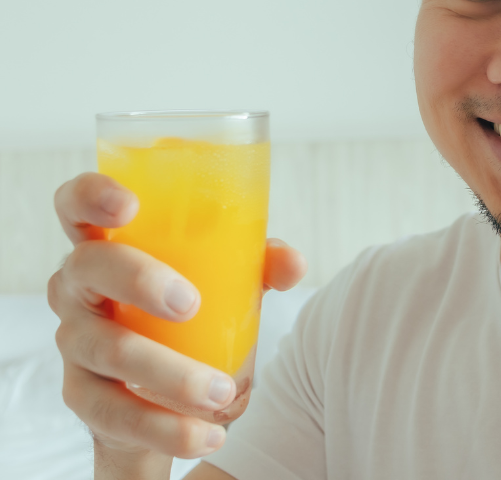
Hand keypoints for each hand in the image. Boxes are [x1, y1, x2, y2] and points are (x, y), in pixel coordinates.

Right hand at [48, 172, 306, 462]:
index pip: (76, 205)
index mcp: (109, 244)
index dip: (92, 196)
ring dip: (168, 373)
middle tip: (190, 303)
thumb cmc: (189, 308)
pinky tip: (207, 434)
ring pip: (107, 349)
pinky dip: (165, 428)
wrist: (159, 395)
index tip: (129, 205)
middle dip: (139, 280)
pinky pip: (115, 413)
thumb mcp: (224, 279)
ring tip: (221, 391)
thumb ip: (258, 263)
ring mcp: (76, 342)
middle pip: (89, 268)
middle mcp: (80, 288)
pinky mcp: (85, 396)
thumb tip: (294, 264)